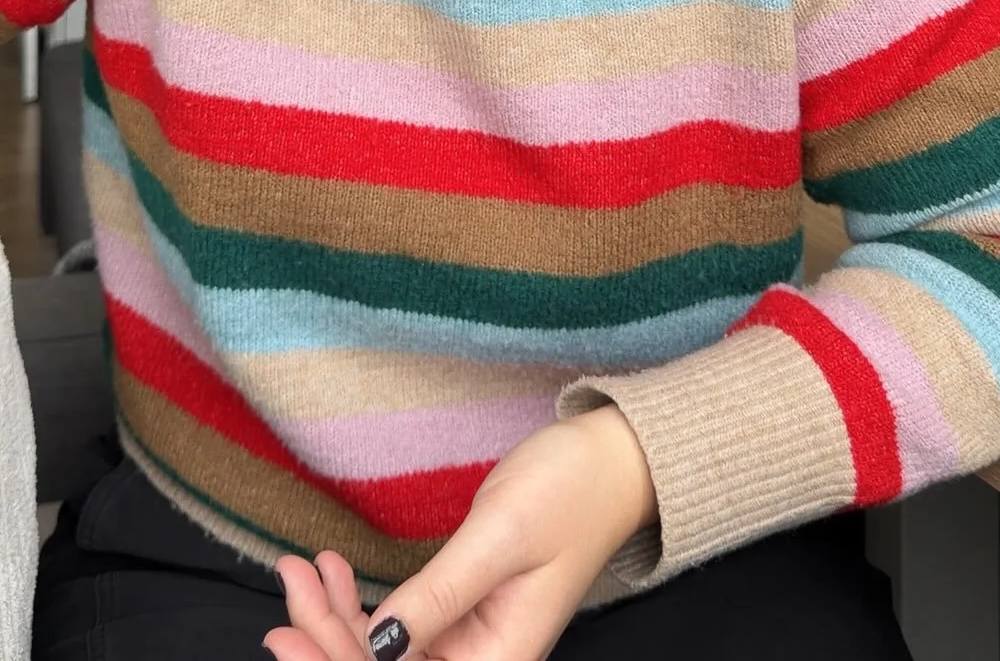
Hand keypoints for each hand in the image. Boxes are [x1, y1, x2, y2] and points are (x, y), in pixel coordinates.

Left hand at [264, 405, 656, 660]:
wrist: (609, 463)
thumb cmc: (570, 492)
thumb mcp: (501, 537)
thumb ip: (441, 594)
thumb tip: (379, 645)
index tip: (285, 633)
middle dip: (326, 638)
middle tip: (286, 584)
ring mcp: (470, 643)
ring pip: (383, 654)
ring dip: (335, 618)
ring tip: (300, 570)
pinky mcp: (462, 616)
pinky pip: (400, 627)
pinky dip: (360, 603)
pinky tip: (333, 572)